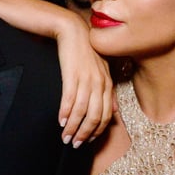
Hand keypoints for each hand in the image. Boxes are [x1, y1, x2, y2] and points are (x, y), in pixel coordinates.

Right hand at [54, 14, 114, 146]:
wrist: (72, 30)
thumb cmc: (85, 50)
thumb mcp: (101, 69)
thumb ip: (108, 90)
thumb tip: (114, 110)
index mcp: (107, 84)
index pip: (106, 115)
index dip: (97, 131)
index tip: (87, 140)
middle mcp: (100, 84)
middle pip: (96, 117)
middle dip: (85, 134)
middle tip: (74, 144)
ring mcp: (87, 79)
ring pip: (83, 111)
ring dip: (73, 127)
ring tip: (65, 137)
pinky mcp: (72, 75)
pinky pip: (70, 99)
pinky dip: (65, 112)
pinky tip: (60, 121)